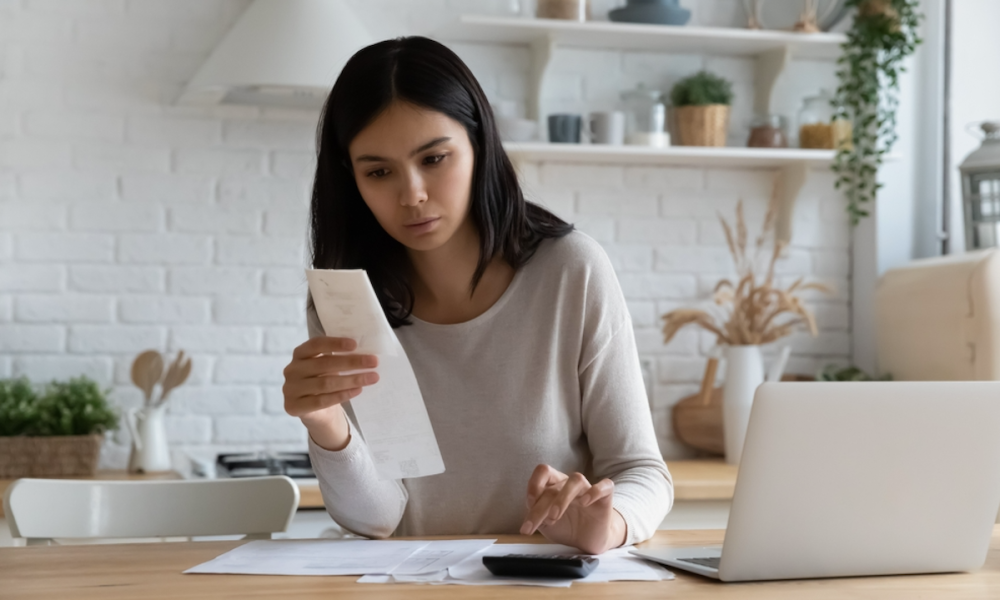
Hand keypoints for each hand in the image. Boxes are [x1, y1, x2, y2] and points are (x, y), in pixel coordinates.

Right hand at [282, 336, 379, 450]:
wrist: (317, 412)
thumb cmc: (325, 381)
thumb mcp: (329, 367)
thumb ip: (339, 358)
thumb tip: (366, 353)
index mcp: (299, 354)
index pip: (316, 344)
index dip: (335, 343)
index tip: (355, 344)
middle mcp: (292, 370)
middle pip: (324, 364)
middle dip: (351, 362)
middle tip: (373, 362)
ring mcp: (290, 389)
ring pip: (325, 383)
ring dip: (352, 379)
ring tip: (372, 377)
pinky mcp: (294, 406)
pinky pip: (322, 400)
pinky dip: (342, 395)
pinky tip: (358, 390)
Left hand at [520, 464, 626, 554]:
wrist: (588, 541)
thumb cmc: (566, 527)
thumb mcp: (545, 524)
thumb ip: (536, 514)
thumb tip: (530, 507)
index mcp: (554, 486)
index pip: (543, 472)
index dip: (534, 484)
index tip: (528, 505)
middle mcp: (569, 484)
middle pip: (554, 485)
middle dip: (542, 506)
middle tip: (537, 525)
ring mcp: (587, 489)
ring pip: (576, 480)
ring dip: (563, 498)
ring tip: (554, 516)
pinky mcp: (605, 497)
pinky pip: (604, 486)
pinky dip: (594, 491)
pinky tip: (585, 502)